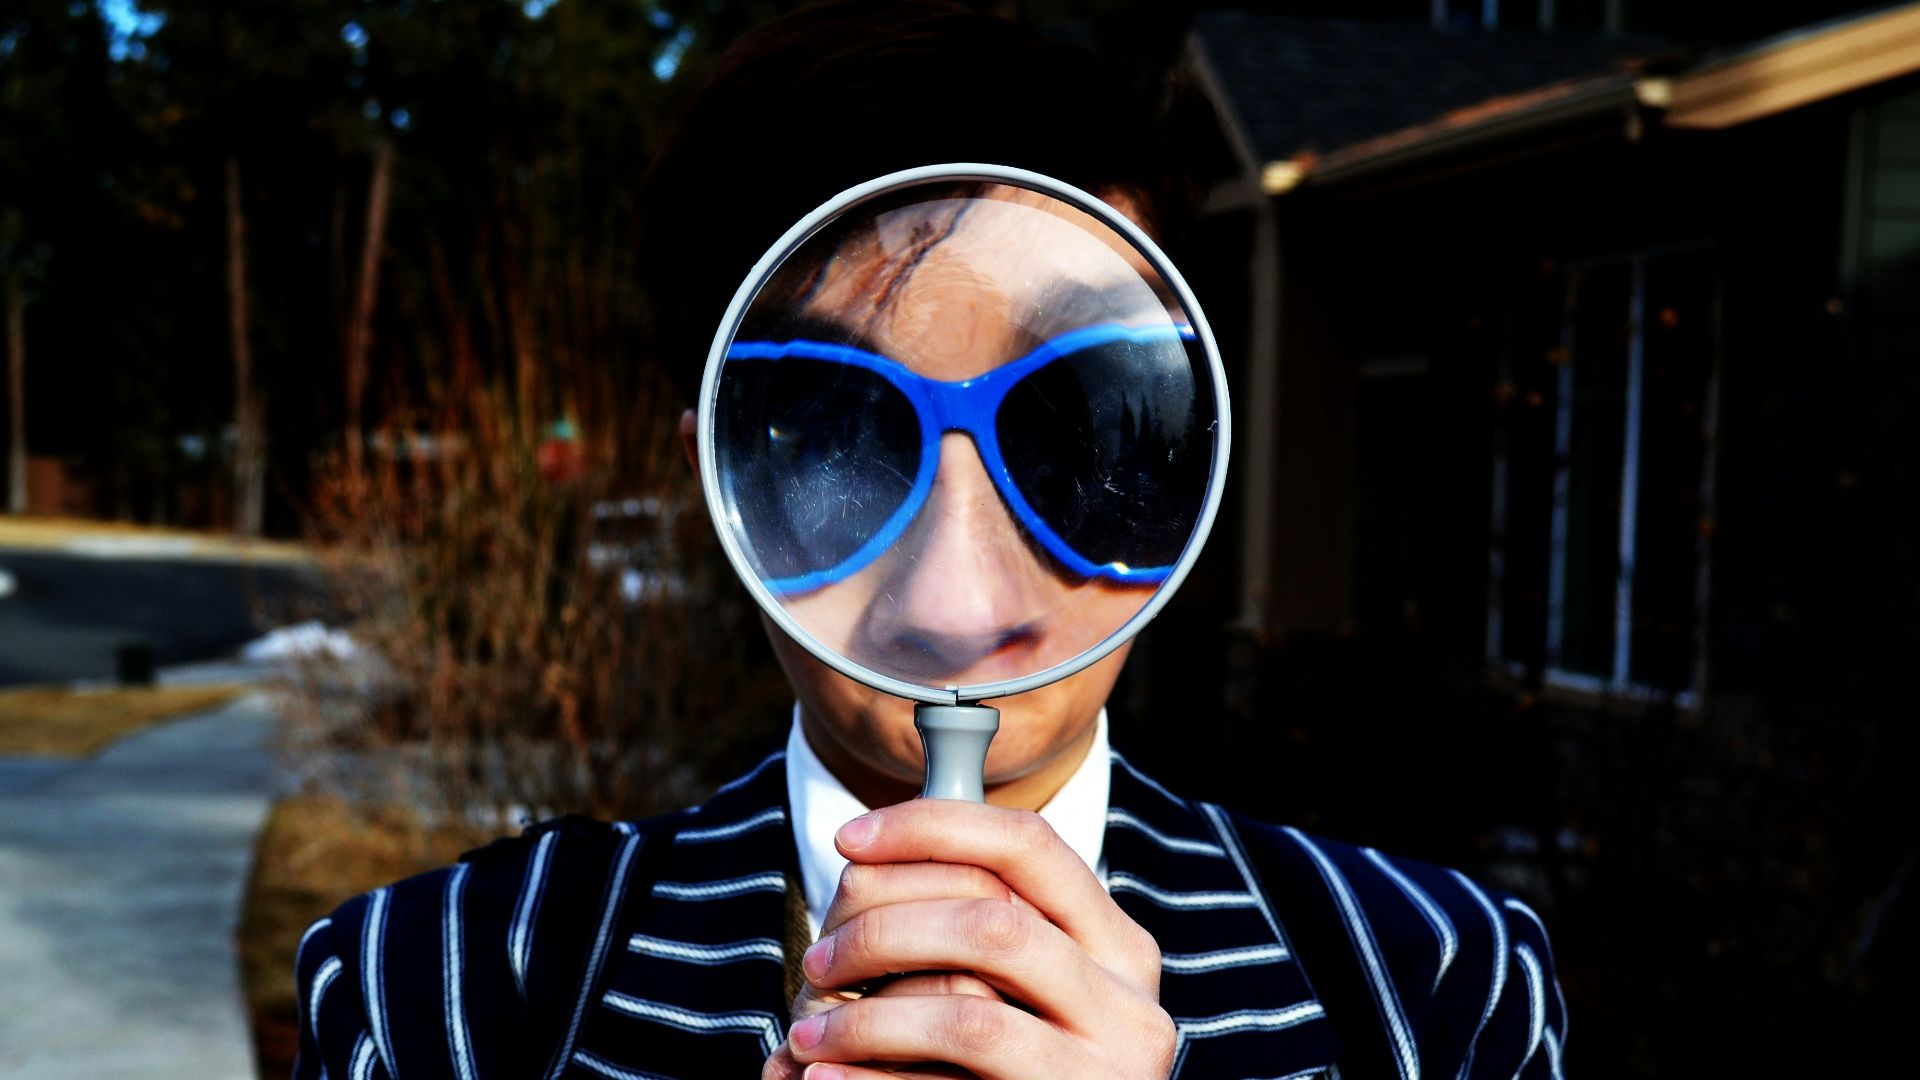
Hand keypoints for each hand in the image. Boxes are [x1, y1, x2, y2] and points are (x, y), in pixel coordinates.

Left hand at [761, 800, 1174, 1079]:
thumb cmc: (1019, 1068)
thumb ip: (981, 920)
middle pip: (991, 922)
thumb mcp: (1026, 987)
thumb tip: (871, 852)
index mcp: (1117, 945)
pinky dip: (872, 1078)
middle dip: (883, 930)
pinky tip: (825, 1076)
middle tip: (818, 962)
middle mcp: (1127, 1004)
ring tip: (810, 1036)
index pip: (1027, 844)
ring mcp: (1102, 1070)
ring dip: (867, 1018)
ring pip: (968, 1012)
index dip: (932, 827)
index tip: (849, 839)